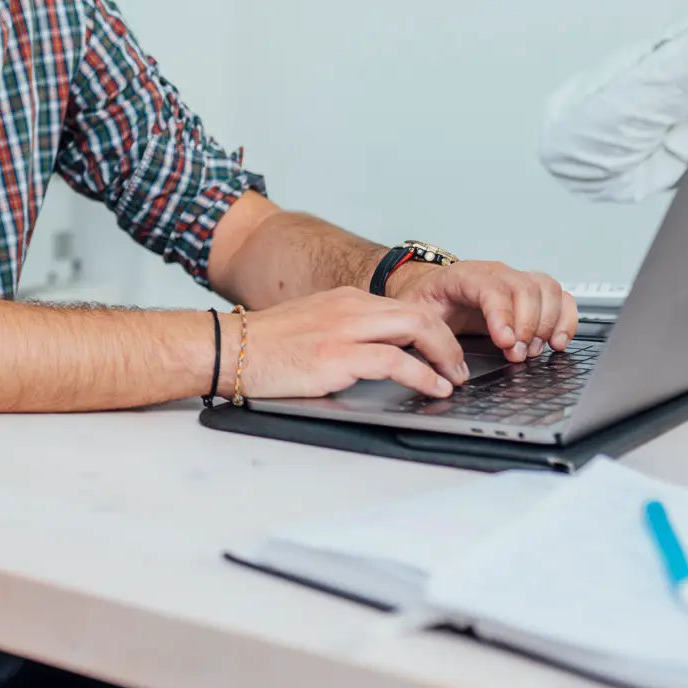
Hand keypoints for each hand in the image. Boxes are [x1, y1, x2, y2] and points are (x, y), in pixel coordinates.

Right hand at [240, 286, 468, 399]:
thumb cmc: (264, 346)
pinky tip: (433, 388)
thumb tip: (376, 354)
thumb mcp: (312, 326)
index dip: (433, 329)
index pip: (404, 308)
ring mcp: (345, 329)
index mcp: (346, 300)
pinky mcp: (338, 355)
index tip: (444, 351)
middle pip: (420, 314)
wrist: (229, 348)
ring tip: (454, 380)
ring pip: (417, 329)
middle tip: (458, 366)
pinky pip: (396, 360)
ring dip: (444, 357)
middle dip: (448, 341)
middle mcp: (350, 307)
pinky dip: (423, 375)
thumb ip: (345, 332)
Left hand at [390, 259, 576, 363]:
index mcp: (462, 276)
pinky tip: (556, 341)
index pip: (491, 289)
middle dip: (526, 326)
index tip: (506, 342)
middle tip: (517, 354)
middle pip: (525, 288)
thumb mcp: (415, 313)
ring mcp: (515, 279)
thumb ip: (426, 331)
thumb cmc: (426, 299)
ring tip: (533, 350)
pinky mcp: (530, 291)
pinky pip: (560, 297)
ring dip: (547, 324)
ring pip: (547, 289)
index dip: (503, 316)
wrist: (430, 287)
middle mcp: (494, 273)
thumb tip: (439, 359)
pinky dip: (565, 319)